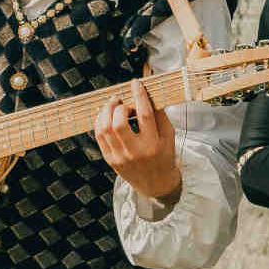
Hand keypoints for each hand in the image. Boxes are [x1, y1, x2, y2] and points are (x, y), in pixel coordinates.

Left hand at [92, 80, 181, 203]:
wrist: (156, 184)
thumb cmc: (164, 155)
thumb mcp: (169, 136)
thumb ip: (160, 115)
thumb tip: (148, 93)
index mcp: (153, 145)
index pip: (145, 116)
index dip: (139, 96)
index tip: (136, 83)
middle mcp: (135, 152)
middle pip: (119, 123)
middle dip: (119, 107)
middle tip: (123, 102)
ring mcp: (120, 157)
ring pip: (105, 129)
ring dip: (106, 111)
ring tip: (113, 104)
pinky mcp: (110, 160)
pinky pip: (99, 136)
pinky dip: (100, 121)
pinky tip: (106, 115)